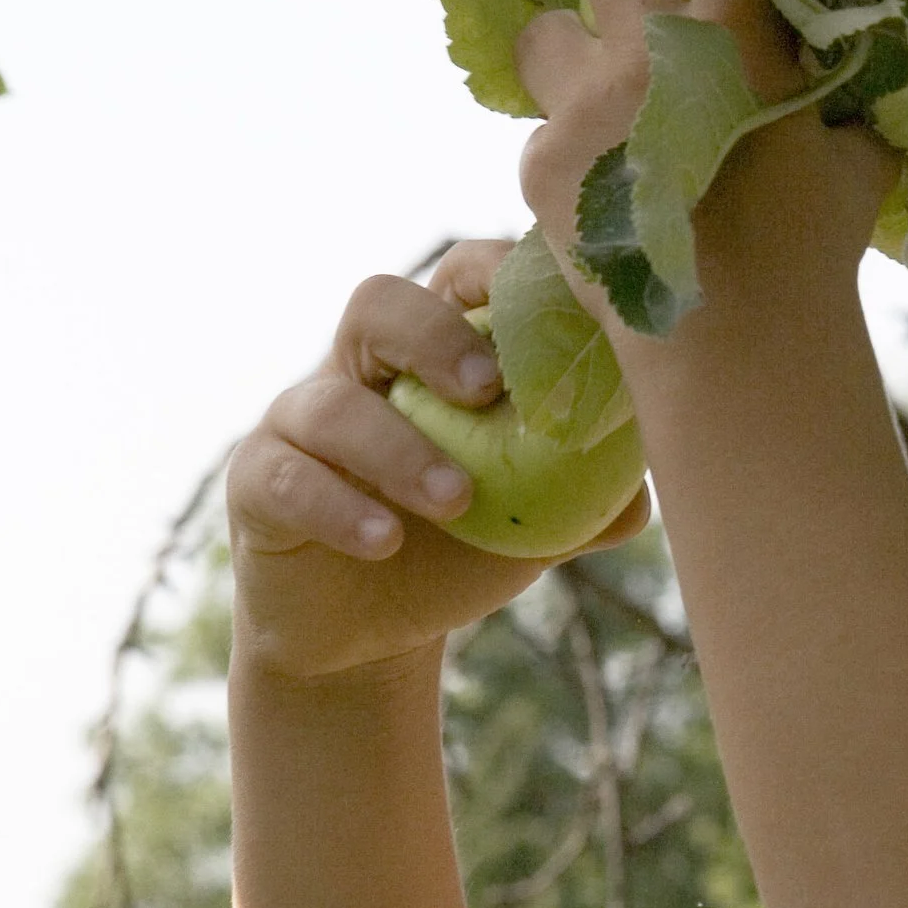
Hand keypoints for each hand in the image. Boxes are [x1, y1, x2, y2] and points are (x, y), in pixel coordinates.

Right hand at [228, 241, 649, 683]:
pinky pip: (285, 478)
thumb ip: (593, 497)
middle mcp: (361, 370)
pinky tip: (384, 542)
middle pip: (378, 304)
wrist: (370, 635)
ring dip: (398, 449)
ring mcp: (299, 422)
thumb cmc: (461, 550)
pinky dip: (337, 507)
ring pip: (331, 403)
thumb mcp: (538, 524)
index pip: (457, 278)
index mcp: (434, 356)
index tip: (550, 304)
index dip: (496, 273)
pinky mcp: (258, 483)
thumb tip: (650, 486)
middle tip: (490, 390)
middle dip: (435, 336)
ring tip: (457, 502)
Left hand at [512, 0, 890, 287]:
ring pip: (547, 26)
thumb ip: (853, 75)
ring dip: (572, 37)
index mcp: (737, 33)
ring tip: (606, 73)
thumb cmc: (817, 249)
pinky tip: (614, 172)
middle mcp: (647, 52)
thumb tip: (874, 26)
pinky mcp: (539, 160)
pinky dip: (576, 131)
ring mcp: (583, 106)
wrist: (738, 353)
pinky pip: (544, 116)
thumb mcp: (857, 146)